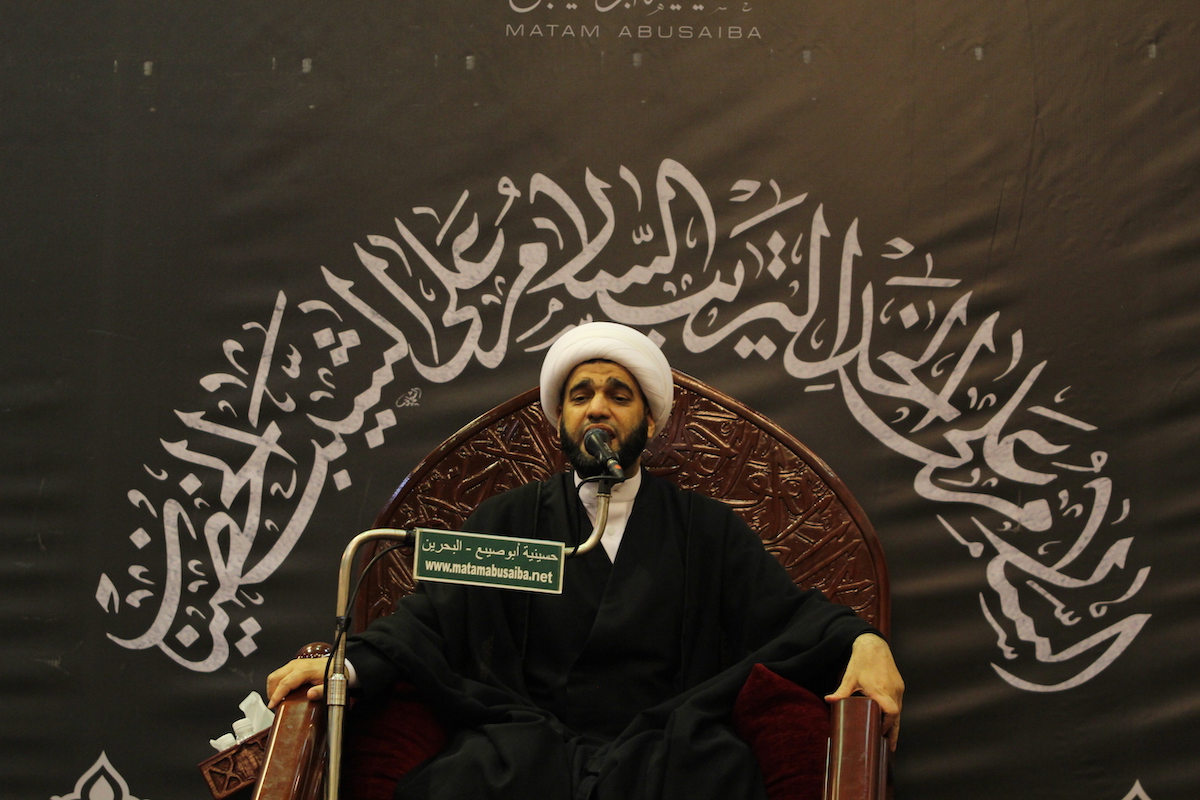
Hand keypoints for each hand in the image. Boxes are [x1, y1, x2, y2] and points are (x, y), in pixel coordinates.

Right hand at [266, 657, 329, 708]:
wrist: (338, 665)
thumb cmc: (333, 674)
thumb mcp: (330, 685)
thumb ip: (321, 691)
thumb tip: (310, 695)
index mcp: (304, 670)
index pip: (285, 682)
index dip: (276, 695)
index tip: (272, 705)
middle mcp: (297, 665)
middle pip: (275, 677)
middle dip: (271, 692)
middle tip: (275, 705)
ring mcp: (294, 664)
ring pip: (275, 675)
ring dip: (273, 688)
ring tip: (278, 700)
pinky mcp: (293, 666)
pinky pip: (280, 674)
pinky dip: (277, 684)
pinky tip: (282, 693)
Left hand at [824, 633, 904, 750]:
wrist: (873, 645)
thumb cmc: (861, 662)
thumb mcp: (849, 677)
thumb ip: (841, 692)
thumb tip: (828, 700)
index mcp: (880, 690)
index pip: (890, 713)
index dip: (886, 726)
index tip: (879, 735)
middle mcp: (892, 690)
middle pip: (896, 716)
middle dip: (892, 731)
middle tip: (888, 747)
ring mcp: (898, 688)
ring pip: (899, 711)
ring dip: (894, 724)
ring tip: (891, 741)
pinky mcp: (899, 685)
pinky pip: (899, 703)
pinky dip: (894, 714)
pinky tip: (890, 722)